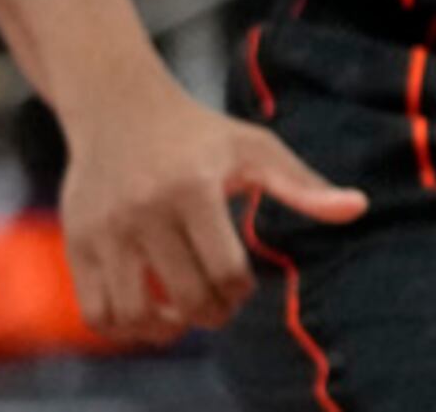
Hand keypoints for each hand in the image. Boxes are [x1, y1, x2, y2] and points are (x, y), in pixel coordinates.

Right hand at [60, 81, 365, 344]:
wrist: (118, 106)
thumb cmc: (199, 132)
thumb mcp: (255, 147)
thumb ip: (303, 184)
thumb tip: (358, 208)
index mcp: (194, 187)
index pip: (225, 270)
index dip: (239, 292)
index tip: (242, 286)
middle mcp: (145, 209)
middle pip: (184, 296)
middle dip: (210, 314)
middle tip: (219, 307)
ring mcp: (105, 229)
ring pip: (132, 315)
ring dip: (163, 330)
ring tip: (181, 316)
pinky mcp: (76, 242)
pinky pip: (95, 310)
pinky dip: (122, 327)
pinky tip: (146, 311)